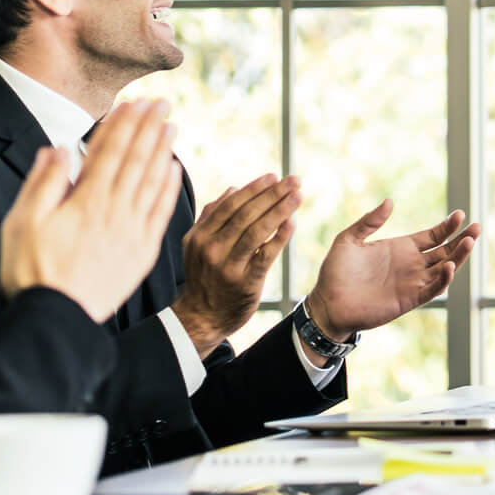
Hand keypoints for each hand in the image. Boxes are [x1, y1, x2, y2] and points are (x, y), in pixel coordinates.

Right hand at [0, 100, 182, 323]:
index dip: (123, 125)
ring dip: (162, 152)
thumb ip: (42, 183)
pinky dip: (169, 189)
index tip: (134, 103)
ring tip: (171, 127)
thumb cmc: (30, 271)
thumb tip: (59, 148)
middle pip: (135, 161)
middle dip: (148, 129)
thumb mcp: (22, 223)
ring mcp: (132, 231)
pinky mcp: (143, 252)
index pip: (109, 153)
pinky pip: (161, 213)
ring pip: (152, 182)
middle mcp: (114, 212)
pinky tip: (175, 170)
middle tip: (161, 103)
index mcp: (84, 202)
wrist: (56, 319)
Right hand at [172, 174, 301, 356]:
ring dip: (280, 210)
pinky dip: (279, 237)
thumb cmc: (203, 277)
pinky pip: (265, 255)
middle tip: (293, 180)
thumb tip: (232, 189)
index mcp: (200, 236)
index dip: (253, 189)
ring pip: (256, 231)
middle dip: (271, 194)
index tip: (273, 176)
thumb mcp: (197, 246)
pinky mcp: (245, 282)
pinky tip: (292, 222)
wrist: (201, 318)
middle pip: (245, 214)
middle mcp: (212, 249)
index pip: (230, 205)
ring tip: (297, 195)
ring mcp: (228, 266)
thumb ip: (211, 217)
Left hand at [306, 203, 479, 341]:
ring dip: (459, 256)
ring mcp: (412, 283)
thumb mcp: (349, 240)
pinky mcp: (409, 299)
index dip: (448, 227)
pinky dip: (444, 279)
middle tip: (477, 227)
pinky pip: (432, 289)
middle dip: (462, 239)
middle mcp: (411, 265)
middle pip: (445, 250)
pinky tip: (449, 266)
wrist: (327, 304)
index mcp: (401, 248)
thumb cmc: (335, 273)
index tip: (461, 215)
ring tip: (469, 242)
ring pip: (444, 268)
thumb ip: (369, 221)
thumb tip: (390, 202)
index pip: (433, 236)